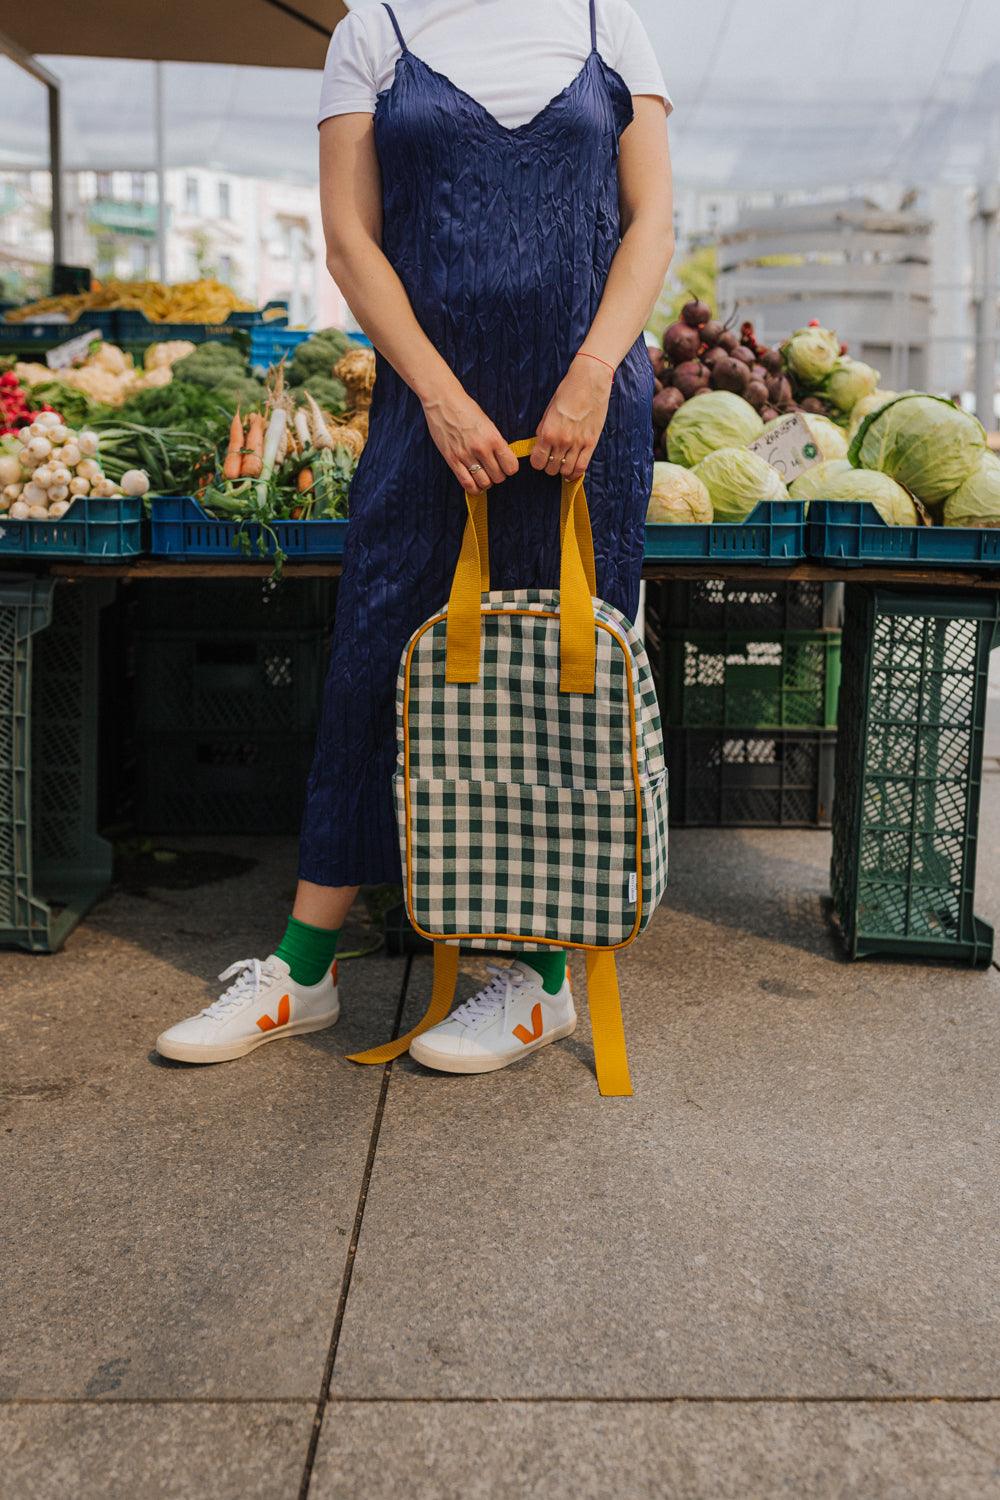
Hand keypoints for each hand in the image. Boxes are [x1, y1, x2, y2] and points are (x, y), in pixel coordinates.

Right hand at [420, 381, 519, 492]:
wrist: (443, 401)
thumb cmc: (466, 408)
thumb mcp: (488, 423)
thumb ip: (495, 441)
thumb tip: (503, 458)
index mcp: (493, 438)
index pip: (511, 466)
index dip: (510, 468)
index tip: (506, 465)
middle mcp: (481, 448)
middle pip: (499, 477)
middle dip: (498, 476)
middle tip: (493, 470)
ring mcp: (466, 455)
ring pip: (484, 483)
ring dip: (486, 482)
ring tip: (484, 476)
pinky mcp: (452, 460)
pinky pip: (466, 483)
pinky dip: (473, 488)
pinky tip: (475, 484)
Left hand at [531, 355, 613, 479]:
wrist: (589, 382)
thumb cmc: (567, 392)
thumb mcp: (548, 410)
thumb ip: (543, 429)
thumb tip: (540, 443)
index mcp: (548, 432)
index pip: (537, 461)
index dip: (537, 463)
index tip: (540, 459)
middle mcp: (562, 441)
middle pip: (551, 468)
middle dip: (549, 467)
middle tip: (552, 460)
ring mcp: (578, 443)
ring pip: (566, 470)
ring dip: (562, 470)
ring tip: (562, 464)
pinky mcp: (591, 443)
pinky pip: (582, 467)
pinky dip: (575, 472)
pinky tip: (572, 471)